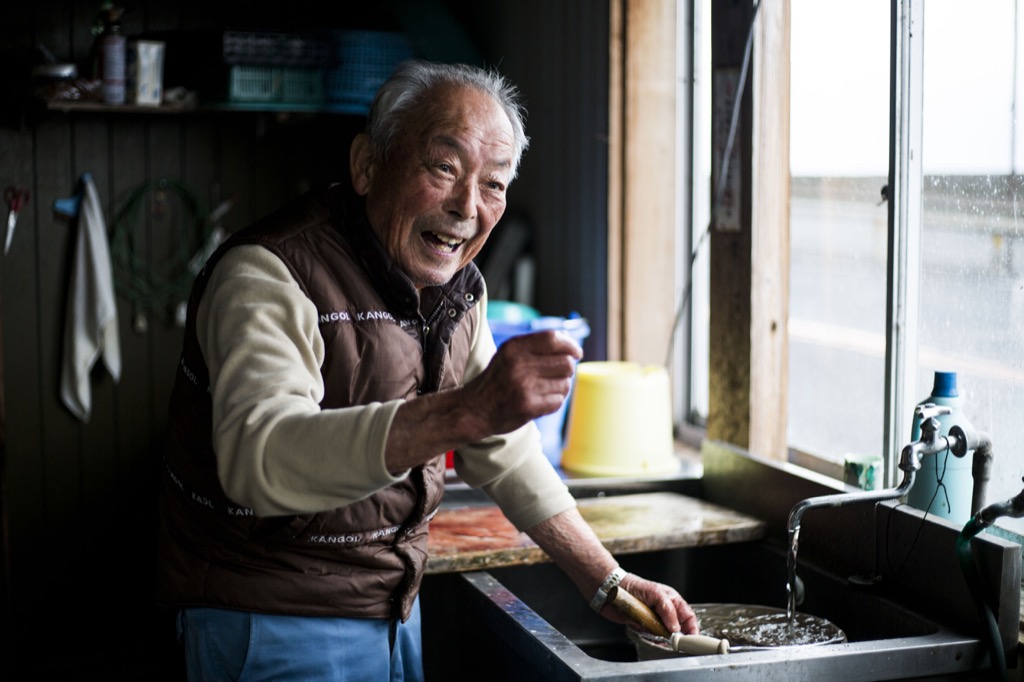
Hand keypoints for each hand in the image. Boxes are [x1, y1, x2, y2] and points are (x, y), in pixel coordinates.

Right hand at [462, 330, 582, 434]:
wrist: (474, 409)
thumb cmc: (497, 379)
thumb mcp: (509, 354)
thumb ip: (535, 346)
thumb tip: (569, 343)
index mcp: (514, 347)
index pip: (553, 339)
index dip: (570, 345)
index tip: (577, 352)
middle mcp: (519, 365)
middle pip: (565, 362)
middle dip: (567, 368)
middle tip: (558, 374)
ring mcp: (524, 387)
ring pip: (565, 383)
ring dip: (561, 387)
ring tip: (545, 389)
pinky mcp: (528, 407)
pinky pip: (558, 401)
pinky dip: (554, 401)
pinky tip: (540, 400)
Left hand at [606, 573, 699, 635]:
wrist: (611, 591)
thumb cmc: (634, 586)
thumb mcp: (656, 594)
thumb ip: (668, 610)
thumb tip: (676, 627)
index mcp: (671, 601)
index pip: (687, 616)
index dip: (692, 627)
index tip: (693, 639)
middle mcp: (664, 611)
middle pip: (678, 627)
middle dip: (679, 636)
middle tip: (678, 643)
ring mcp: (654, 619)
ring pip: (665, 634)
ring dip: (665, 639)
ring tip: (664, 642)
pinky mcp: (643, 626)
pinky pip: (652, 637)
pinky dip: (653, 640)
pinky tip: (652, 638)